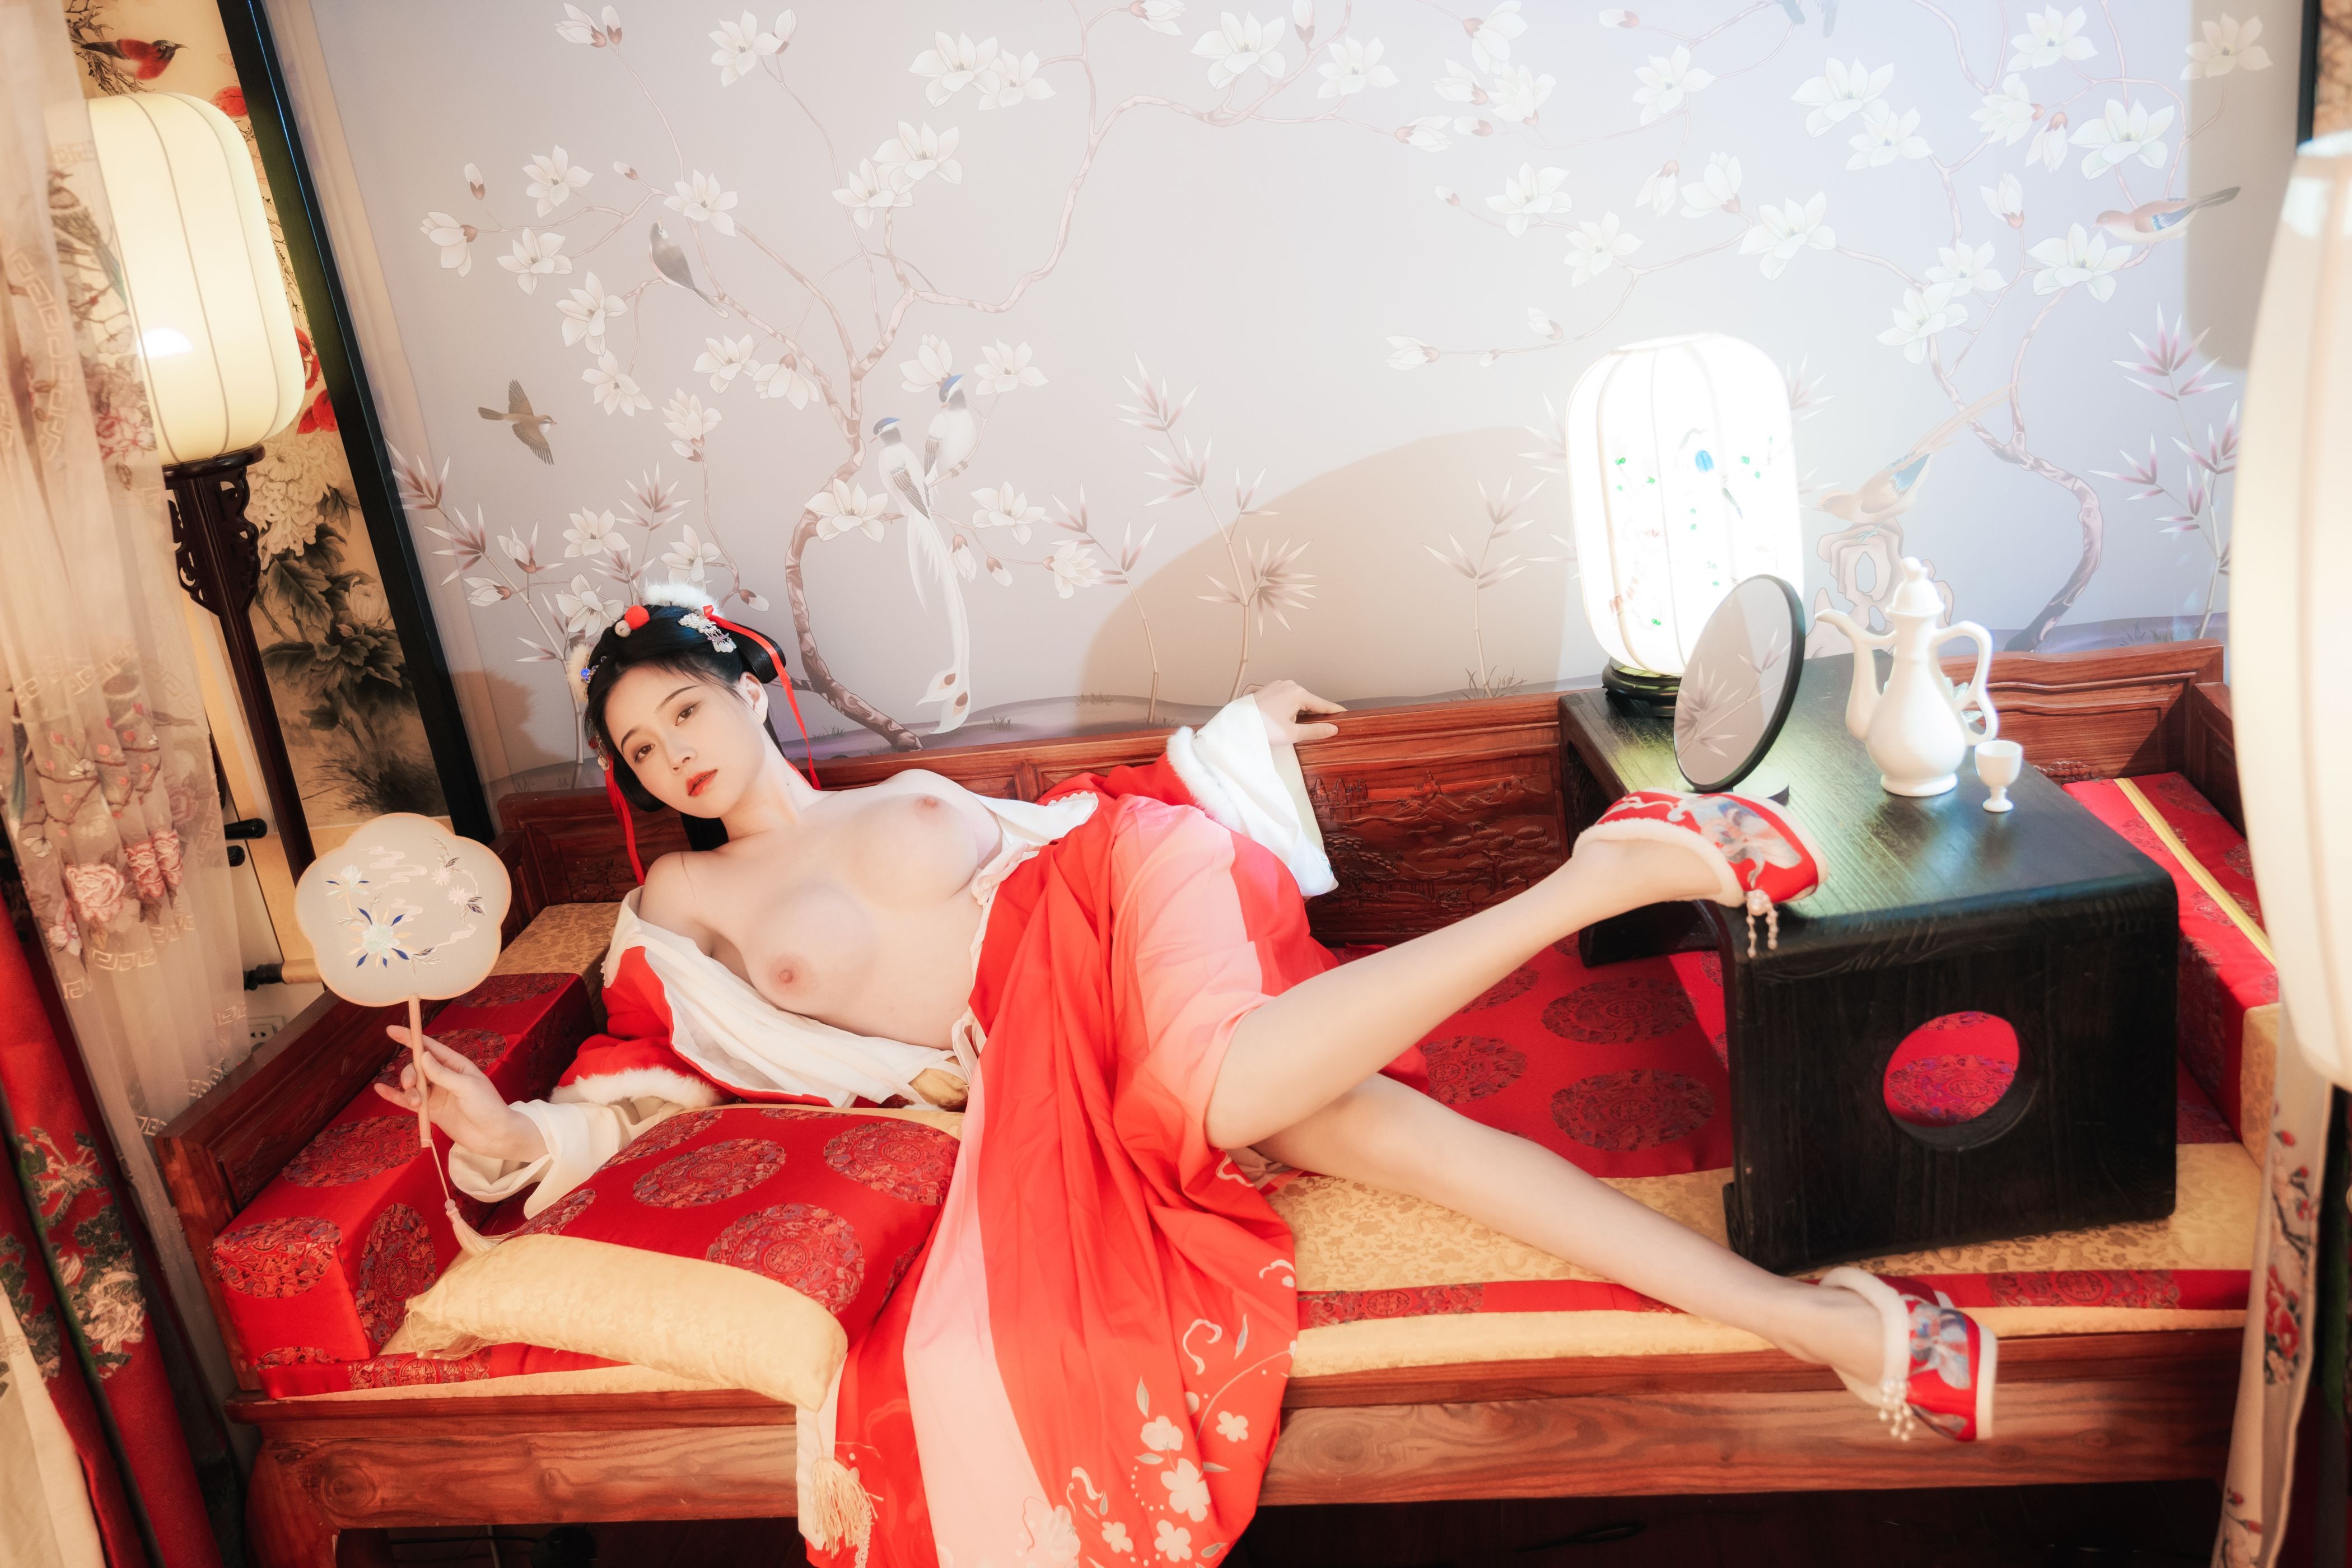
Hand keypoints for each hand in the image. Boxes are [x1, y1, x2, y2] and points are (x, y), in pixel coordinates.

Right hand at [371, 1027, 546, 1163]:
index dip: (411, 1038)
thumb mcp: (466, 1087)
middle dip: (409, 1074)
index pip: (429, 1047)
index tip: (391, 1030)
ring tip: (416, 1102)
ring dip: (407, 1091)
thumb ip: (442, 1073)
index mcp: (456, 1065)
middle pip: (416, 1068)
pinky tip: (380, 1089)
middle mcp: (444, 1077)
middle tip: (411, 1086)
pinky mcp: (431, 1111)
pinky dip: (394, 1097)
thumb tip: (421, 1055)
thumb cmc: (487, 1106)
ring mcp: (437, 1094)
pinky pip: (408, 1102)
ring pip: (412, 1085)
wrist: (494, 1136)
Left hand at [1251, 679, 1344, 746]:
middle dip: (1316, 714)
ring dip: (1301, 712)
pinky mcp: (1269, 690)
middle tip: (1325, 727)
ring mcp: (1278, 686)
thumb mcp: (1292, 734)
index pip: (1323, 704)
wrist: (1236, 725)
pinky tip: (1288, 720)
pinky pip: (1286, 698)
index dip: (1335, 712)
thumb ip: (1315, 731)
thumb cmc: (1262, 728)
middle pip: (1310, 702)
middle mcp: (1289, 685)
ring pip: (1297, 700)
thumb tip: (1332, 729)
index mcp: (1298, 693)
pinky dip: (1290, 708)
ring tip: (1301, 727)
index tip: (1346, 715)